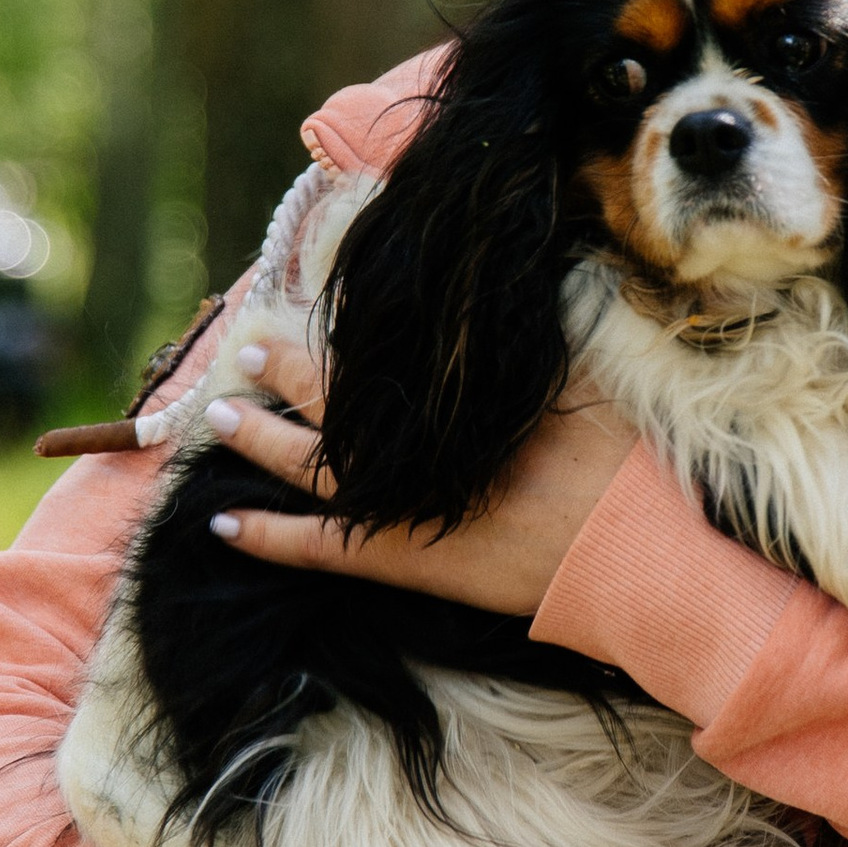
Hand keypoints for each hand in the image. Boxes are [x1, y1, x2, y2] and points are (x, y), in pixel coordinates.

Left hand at [195, 318, 637, 616]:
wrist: (630, 552)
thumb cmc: (617, 466)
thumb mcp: (583, 380)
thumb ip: (538, 341)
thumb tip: (518, 286)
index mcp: (450, 407)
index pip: (375, 368)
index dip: (331, 347)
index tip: (299, 319)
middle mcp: (415, 451)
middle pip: (333, 406)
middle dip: (288, 376)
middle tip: (249, 350)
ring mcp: (400, 508)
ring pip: (308, 468)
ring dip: (258, 440)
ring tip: (217, 414)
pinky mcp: (400, 559)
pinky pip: (316, 548)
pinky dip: (266, 537)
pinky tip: (220, 522)